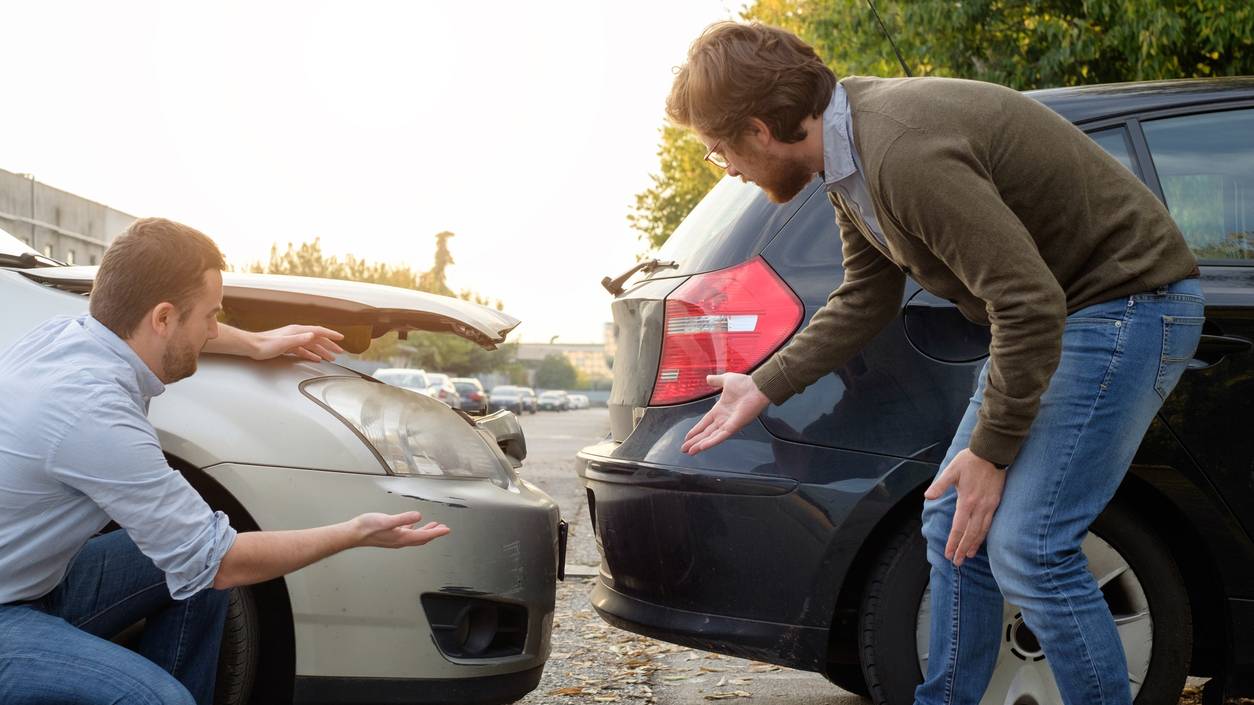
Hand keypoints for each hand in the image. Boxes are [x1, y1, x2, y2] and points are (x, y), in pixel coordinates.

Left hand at [252, 324, 344, 361]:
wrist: (252, 347)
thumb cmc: (265, 345)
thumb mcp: (284, 342)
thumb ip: (299, 339)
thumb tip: (313, 335)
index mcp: (297, 331)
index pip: (319, 331)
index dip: (331, 334)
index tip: (341, 338)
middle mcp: (297, 334)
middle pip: (317, 339)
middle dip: (329, 345)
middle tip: (339, 351)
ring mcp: (293, 340)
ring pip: (312, 345)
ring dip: (322, 351)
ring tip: (331, 357)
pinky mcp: (288, 347)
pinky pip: (304, 350)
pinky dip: (312, 354)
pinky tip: (316, 359)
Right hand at [352, 511, 450, 547]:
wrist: (353, 533)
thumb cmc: (367, 528)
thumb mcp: (387, 521)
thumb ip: (403, 518)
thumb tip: (418, 516)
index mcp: (402, 537)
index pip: (424, 535)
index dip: (437, 532)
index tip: (447, 530)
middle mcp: (400, 540)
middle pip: (422, 538)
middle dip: (434, 533)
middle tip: (444, 529)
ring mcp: (395, 538)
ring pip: (415, 536)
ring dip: (425, 531)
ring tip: (434, 526)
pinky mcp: (390, 535)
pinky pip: (406, 532)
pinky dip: (414, 528)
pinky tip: (413, 523)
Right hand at [681, 373, 769, 454]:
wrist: (757, 386)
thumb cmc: (745, 383)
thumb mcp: (726, 380)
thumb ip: (716, 380)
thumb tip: (708, 378)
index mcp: (720, 409)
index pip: (705, 423)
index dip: (696, 430)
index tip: (688, 437)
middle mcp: (723, 419)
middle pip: (706, 433)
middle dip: (694, 441)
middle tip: (684, 449)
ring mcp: (728, 424)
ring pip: (711, 437)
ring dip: (700, 445)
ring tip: (690, 452)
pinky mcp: (734, 426)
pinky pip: (721, 436)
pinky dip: (711, 442)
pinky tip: (702, 447)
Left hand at [924, 449, 1005, 566]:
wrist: (992, 453)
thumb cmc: (970, 460)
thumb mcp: (951, 470)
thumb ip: (940, 485)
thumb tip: (927, 496)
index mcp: (967, 501)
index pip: (959, 528)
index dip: (953, 542)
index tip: (949, 554)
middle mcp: (979, 507)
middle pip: (971, 534)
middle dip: (963, 549)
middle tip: (957, 562)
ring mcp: (990, 506)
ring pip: (982, 531)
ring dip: (975, 545)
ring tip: (969, 556)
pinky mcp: (996, 503)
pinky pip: (990, 524)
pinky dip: (984, 535)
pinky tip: (981, 540)